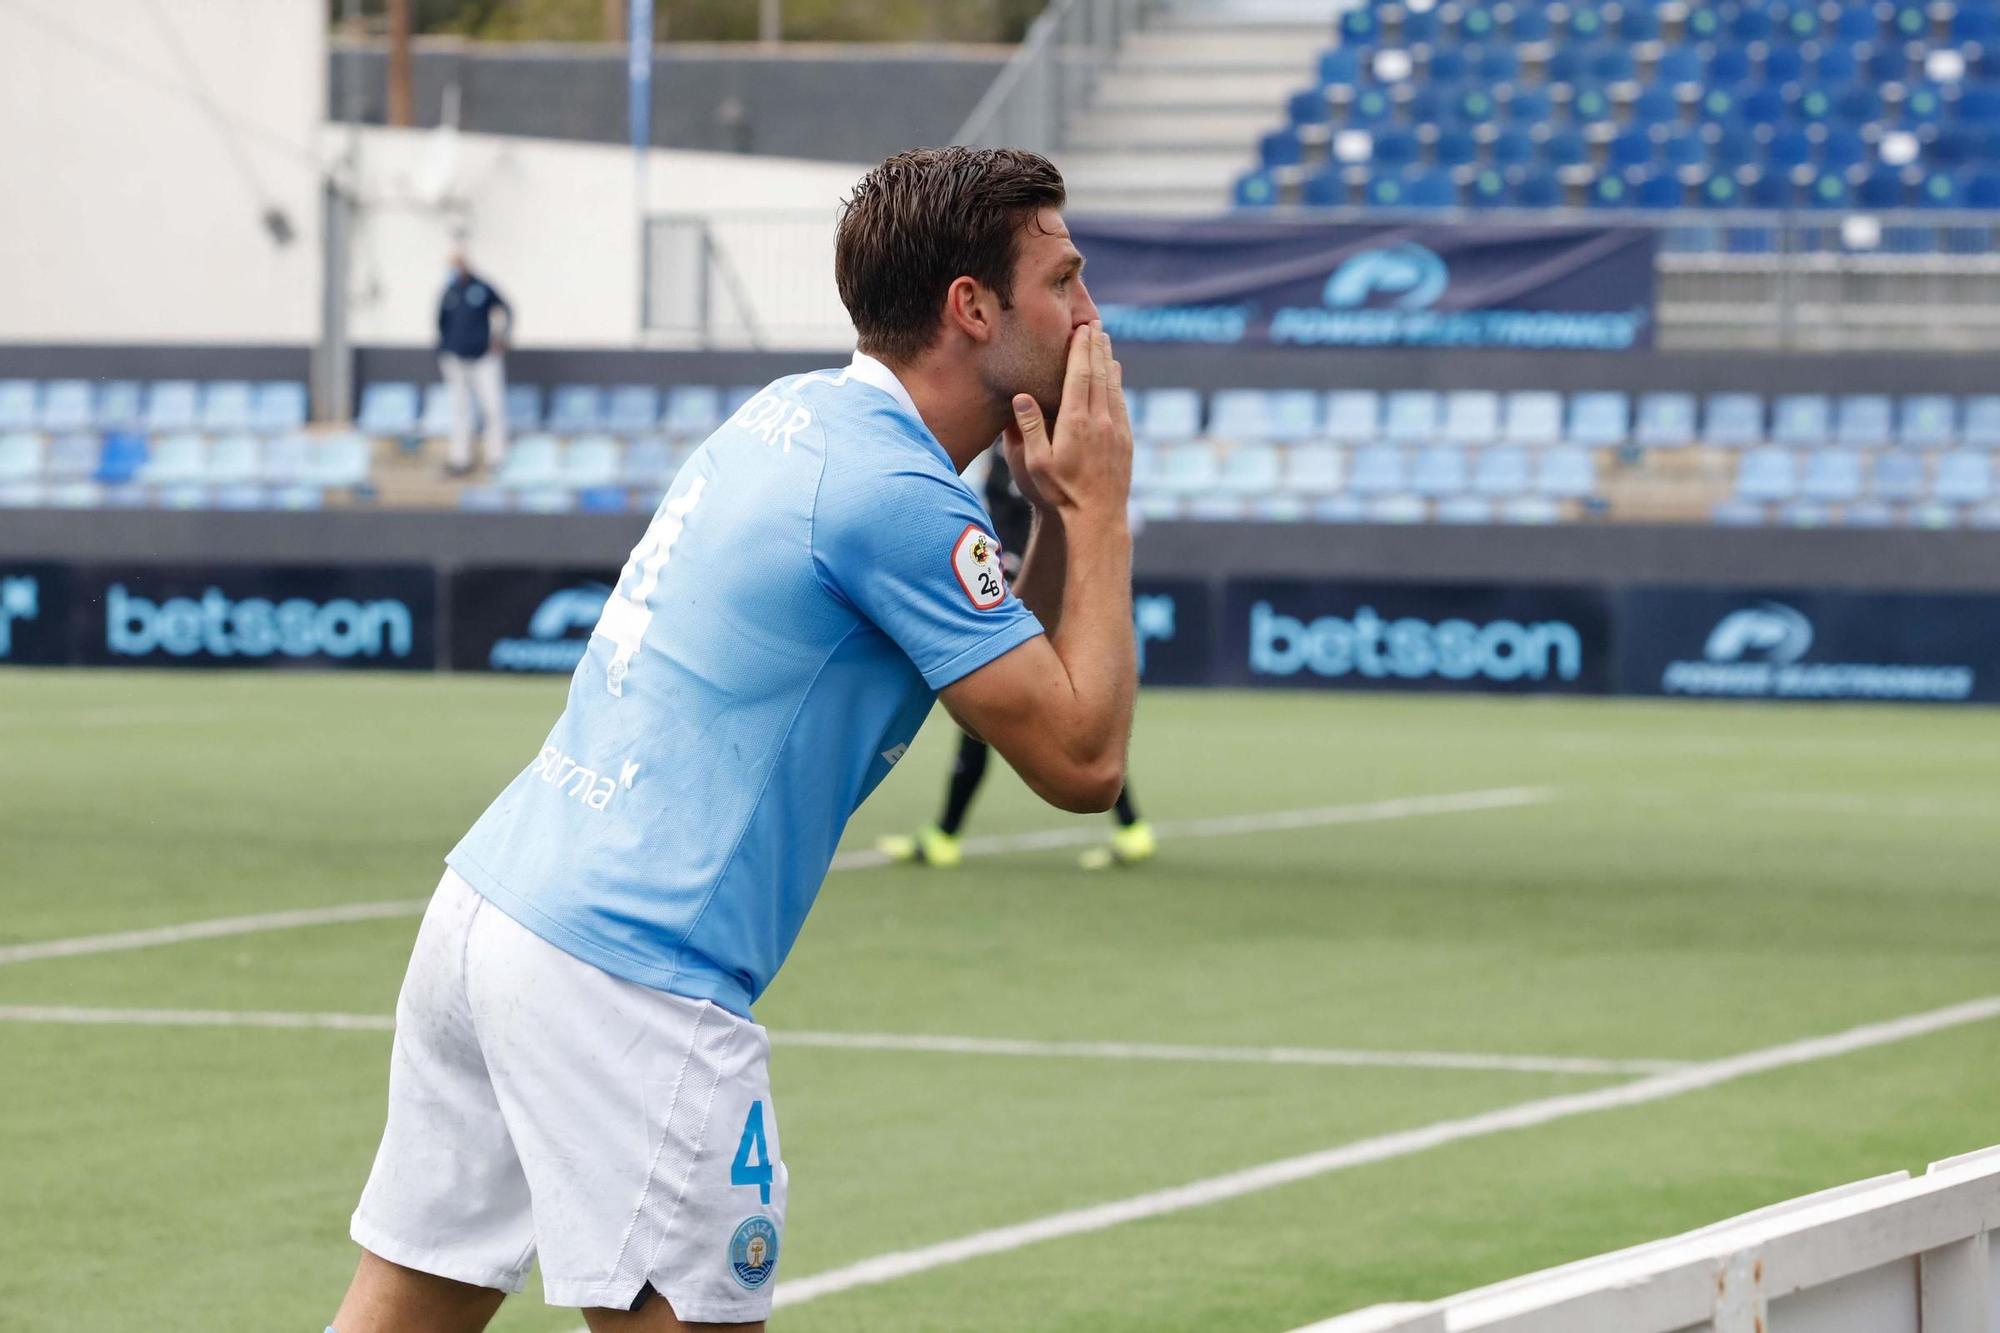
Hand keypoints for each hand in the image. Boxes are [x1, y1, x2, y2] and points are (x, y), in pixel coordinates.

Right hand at [1002, 323, 1131, 522]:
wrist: (1097, 517)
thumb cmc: (1060, 492)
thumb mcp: (1035, 463)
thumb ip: (1029, 428)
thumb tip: (1021, 396)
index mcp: (1075, 422)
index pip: (1079, 376)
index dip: (1081, 350)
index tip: (1082, 329)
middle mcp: (1099, 421)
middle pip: (1099, 374)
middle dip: (1096, 347)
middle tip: (1096, 324)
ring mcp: (1116, 430)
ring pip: (1113, 386)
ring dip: (1108, 361)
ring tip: (1105, 341)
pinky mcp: (1125, 441)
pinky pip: (1121, 403)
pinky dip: (1117, 383)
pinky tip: (1115, 375)